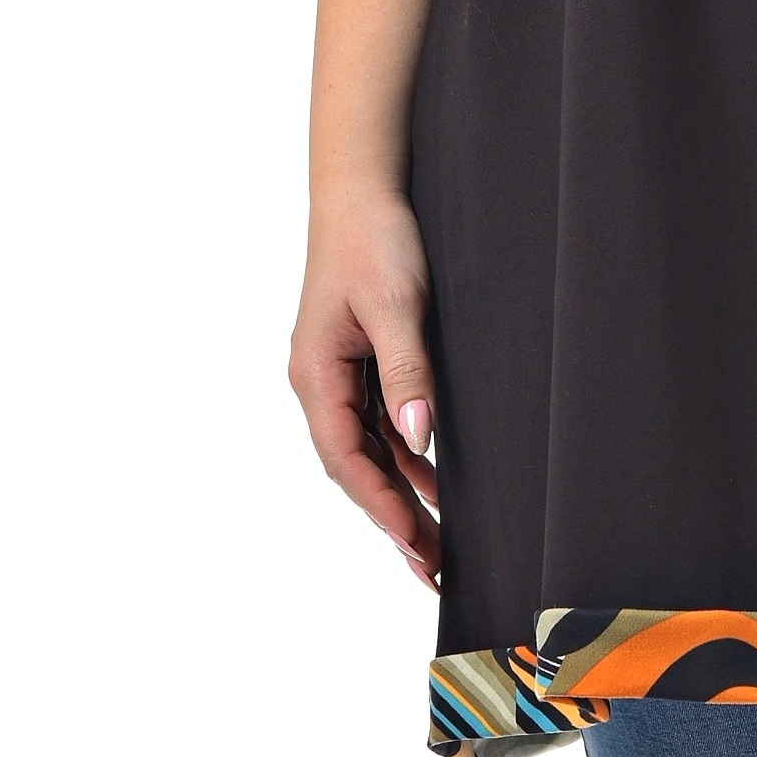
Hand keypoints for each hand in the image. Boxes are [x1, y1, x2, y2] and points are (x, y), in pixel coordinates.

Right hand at [289, 191, 440, 585]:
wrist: (363, 190)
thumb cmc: (375, 240)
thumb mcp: (396, 304)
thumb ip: (406, 371)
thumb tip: (419, 436)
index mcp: (315, 376)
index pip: (346, 460)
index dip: (382, 505)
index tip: (415, 543)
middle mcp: (319, 383)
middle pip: (355, 467)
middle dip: (393, 517)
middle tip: (434, 566)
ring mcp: (338, 375)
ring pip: (369, 451)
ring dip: (402, 492)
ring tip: (440, 540)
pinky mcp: (359, 363)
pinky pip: (379, 425)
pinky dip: (406, 456)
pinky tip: (436, 479)